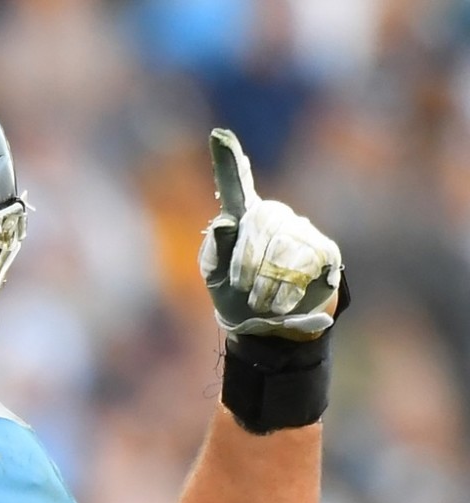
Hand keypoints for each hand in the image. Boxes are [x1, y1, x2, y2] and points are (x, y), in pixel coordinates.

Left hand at [198, 128, 342, 339]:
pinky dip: (289, 285)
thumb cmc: (238, 300)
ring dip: (267, 278)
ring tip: (261, 299)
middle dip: (249, 257)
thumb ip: (217, 250)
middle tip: (243, 286)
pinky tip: (284, 298)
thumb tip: (226, 221)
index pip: (234, 188)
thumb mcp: (217, 279)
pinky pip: (306, 261)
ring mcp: (300, 231)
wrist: (272, 329)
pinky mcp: (324, 251)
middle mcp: (272, 219)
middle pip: (262, 221)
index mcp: (242, 221)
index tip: (218, 135)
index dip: (227, 162)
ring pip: (284, 244)